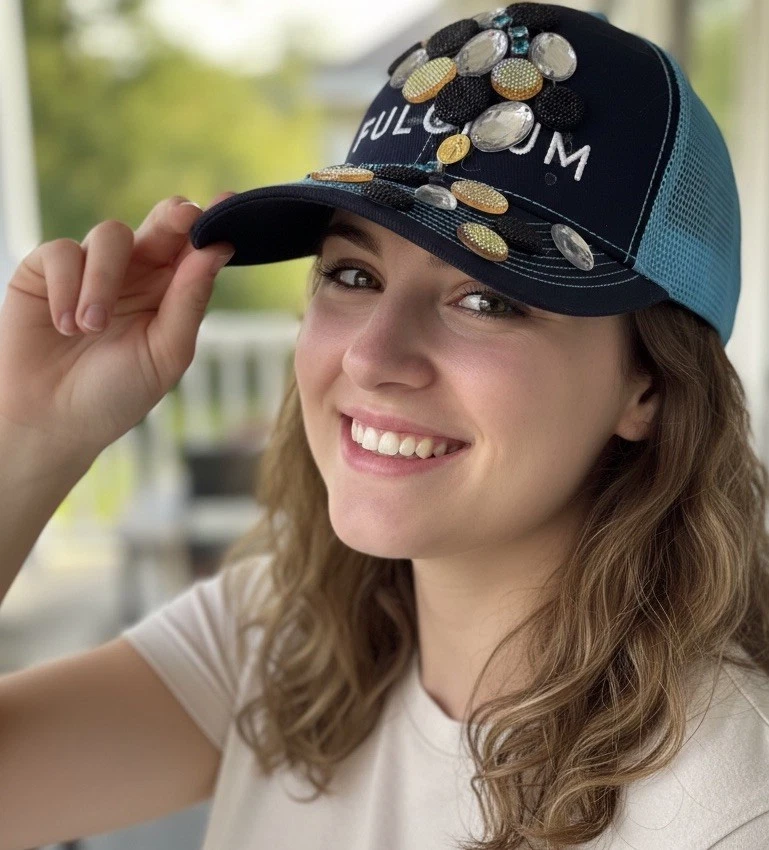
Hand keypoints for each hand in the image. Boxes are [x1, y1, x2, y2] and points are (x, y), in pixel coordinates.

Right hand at [0, 192, 236, 460]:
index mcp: (172, 291)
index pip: (197, 248)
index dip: (214, 223)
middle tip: (183, 217)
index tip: (229, 202)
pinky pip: (63, 252)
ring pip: (110, 234)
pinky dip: (66, 288)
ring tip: (91, 328)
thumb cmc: (118, 393)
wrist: (52, 421)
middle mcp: (137, 272)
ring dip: (104, 280)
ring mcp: (92, 268)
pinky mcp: (46, 269)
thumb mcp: (165, 353)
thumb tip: (217, 249)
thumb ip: (189, 302)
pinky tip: (64, 326)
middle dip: (174, 217)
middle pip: (162, 223)